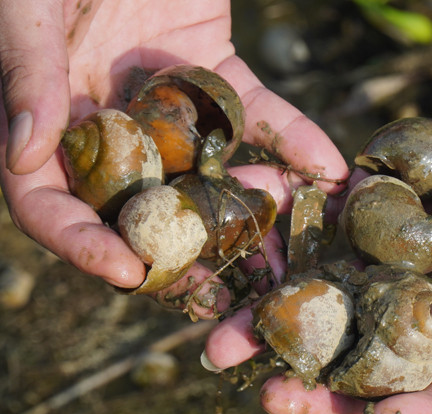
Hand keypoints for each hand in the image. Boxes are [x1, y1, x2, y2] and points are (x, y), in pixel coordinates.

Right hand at [0, 0, 347, 314]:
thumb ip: (26, 69)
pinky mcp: (216, 73)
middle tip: (234, 294)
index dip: (82, 244)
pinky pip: (256, 114)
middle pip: (144, 206)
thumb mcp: (27, 2)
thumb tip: (25, 154)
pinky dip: (292, 139)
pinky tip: (329, 169)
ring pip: (210, 171)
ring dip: (255, 212)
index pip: (50, 203)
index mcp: (44, 119)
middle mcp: (107, 124)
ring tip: (298, 253)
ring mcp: (166, 104)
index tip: (129, 274)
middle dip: (189, 253)